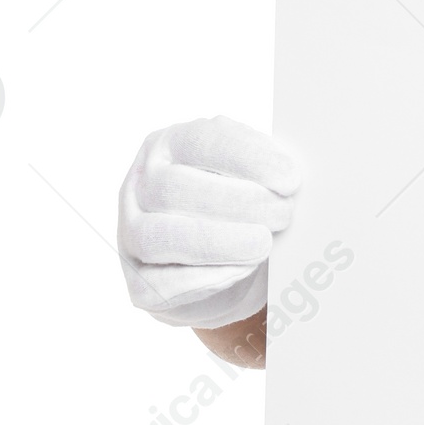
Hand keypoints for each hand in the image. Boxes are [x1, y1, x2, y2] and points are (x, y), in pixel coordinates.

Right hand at [117, 116, 299, 329]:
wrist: (226, 263)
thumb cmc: (244, 205)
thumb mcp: (254, 173)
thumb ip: (267, 167)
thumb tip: (293, 175)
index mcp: (171, 144)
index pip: (202, 141)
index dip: (248, 158)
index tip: (290, 178)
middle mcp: (141, 184)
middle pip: (176, 188)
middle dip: (238, 202)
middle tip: (284, 213)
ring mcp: (130, 233)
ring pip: (160, 235)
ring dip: (219, 241)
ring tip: (263, 244)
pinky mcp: (138, 283)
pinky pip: (163, 282)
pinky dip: (206, 277)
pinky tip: (240, 269)